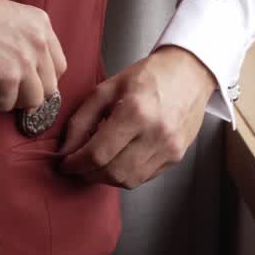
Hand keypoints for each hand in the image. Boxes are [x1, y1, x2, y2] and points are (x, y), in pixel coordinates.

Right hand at [0, 0, 66, 111]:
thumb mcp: (4, 15)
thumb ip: (23, 37)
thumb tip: (28, 66)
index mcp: (40, 23)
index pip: (58, 65)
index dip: (41, 77)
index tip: (26, 81)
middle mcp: (38, 42)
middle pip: (49, 86)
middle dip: (29, 91)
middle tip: (7, 90)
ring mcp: (23, 62)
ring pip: (34, 100)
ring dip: (14, 99)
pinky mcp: (5, 80)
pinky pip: (8, 104)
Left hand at [57, 46, 215, 188]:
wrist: (189, 73)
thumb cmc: (148, 76)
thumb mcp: (106, 88)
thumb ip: (81, 119)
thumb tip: (66, 148)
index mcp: (135, 111)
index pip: (97, 154)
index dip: (75, 164)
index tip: (65, 163)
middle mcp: (155, 133)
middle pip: (112, 172)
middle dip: (87, 174)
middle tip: (77, 166)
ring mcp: (169, 148)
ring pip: (128, 181)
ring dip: (105, 178)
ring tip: (96, 164)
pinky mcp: (177, 157)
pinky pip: (144, 178)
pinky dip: (125, 175)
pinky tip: (118, 161)